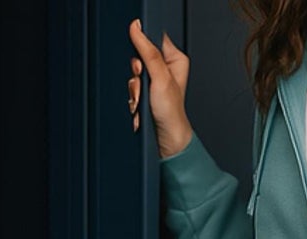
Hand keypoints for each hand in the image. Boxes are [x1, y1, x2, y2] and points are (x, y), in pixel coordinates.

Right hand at [127, 17, 193, 159]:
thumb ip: (148, 52)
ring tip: (143, 101)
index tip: (142, 64)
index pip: (152, 39)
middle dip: (136, 75)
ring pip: (133, 74)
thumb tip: (137, 28)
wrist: (166, 141)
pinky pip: (131, 88)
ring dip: (134, 89)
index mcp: (175, 59)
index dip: (142, 48)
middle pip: (139, 57)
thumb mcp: (160, 78)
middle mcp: (165, 68)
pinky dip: (133, 98)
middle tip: (143, 85)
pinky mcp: (146, 93)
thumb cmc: (172, 115)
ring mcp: (154, 81)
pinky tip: (140, 106)